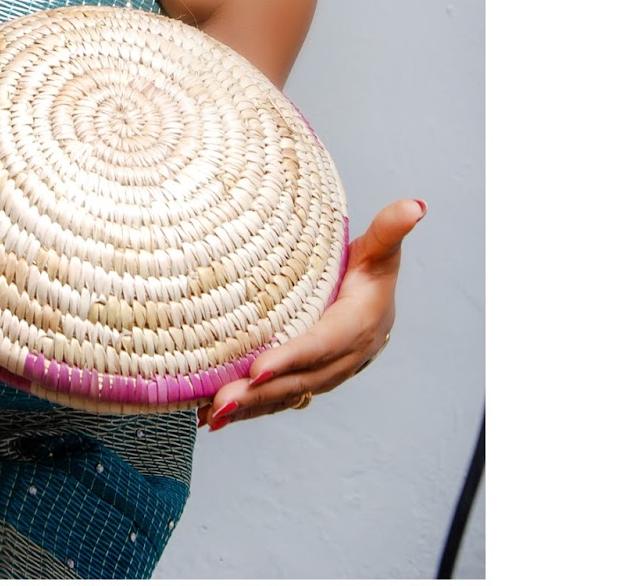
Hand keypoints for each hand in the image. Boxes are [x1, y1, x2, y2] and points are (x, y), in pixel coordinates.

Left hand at [200, 198, 424, 429]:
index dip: (291, 358)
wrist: (379, 305)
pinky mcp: (308, 380)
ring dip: (249, 409)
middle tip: (220, 400)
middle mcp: (342, 358)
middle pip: (298, 379)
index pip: (321, 344)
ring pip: (286, 395)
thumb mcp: (380, 249)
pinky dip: (250, 411)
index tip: (257, 370)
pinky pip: (279, 399)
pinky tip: (213, 419)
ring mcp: (325, 374)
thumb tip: (416, 205)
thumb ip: (389, 229)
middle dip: (260, 393)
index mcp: (357, 326)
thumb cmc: (373, 271)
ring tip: (209, 415)